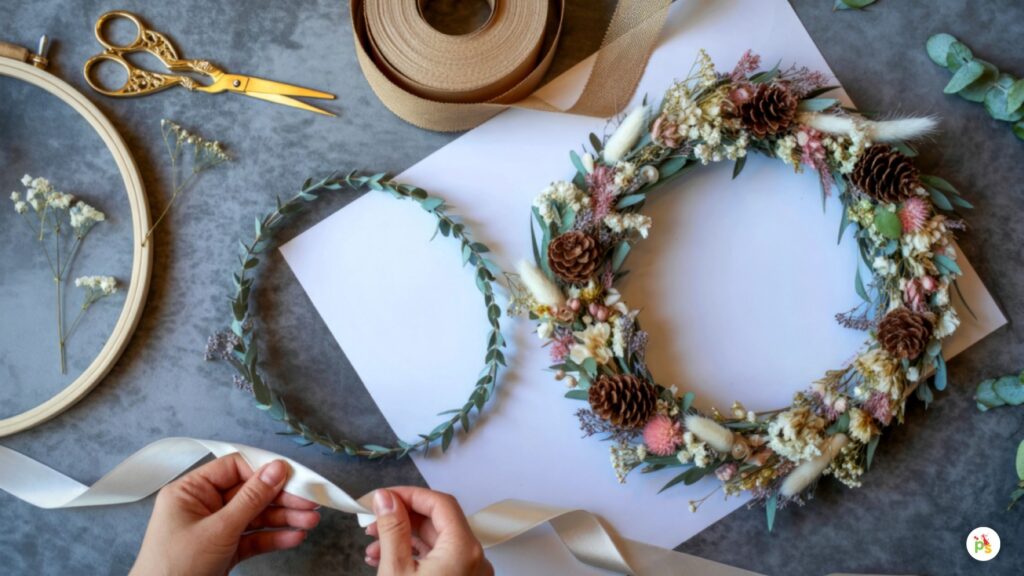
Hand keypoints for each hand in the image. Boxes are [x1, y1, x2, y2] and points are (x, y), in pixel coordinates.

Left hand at [130, 454, 320, 575]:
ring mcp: (215, 529)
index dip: (264, 470)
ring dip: (284, 519)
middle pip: (250, 492)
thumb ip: (250, 499)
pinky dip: (274, 538)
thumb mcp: (217, 530)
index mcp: (190, 491)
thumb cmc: (175, 568)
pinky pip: (253, 538)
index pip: (234, 468)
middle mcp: (203, 506)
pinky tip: (294, 537)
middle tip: (310, 502)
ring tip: (310, 522)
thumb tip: (276, 469)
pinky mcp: (224, 550)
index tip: (292, 477)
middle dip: (281, 499)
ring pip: (256, 516)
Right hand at [365, 487, 491, 575]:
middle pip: (438, 522)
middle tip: (373, 521)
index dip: (410, 495)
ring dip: (403, 539)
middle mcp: (474, 558)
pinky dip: (414, 556)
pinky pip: (439, 560)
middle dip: (402, 518)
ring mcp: (469, 572)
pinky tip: (385, 558)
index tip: (383, 497)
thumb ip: (392, 529)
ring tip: (372, 546)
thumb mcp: (396, 569)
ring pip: (436, 542)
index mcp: (464, 549)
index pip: (440, 503)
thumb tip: (385, 498)